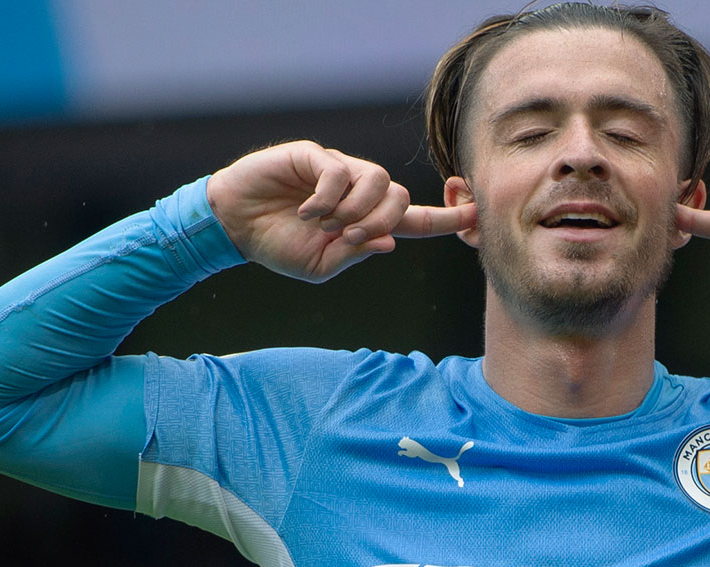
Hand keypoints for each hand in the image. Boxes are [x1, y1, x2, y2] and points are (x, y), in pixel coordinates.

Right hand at [206, 141, 475, 282]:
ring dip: (356, 210)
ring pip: (377, 180)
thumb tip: (388, 242)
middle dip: (379, 222)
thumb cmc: (278, 247)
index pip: (414, 220)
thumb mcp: (320, 266)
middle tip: (346, 237)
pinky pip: (340, 172)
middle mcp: (358, 193)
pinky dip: (327, 197)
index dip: (445, 219)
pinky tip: (306, 210)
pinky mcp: (314, 156)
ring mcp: (339, 172)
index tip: (475, 215)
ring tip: (325, 224)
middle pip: (398, 198)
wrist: (234, 226)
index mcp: (365, 222)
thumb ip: (354, 254)